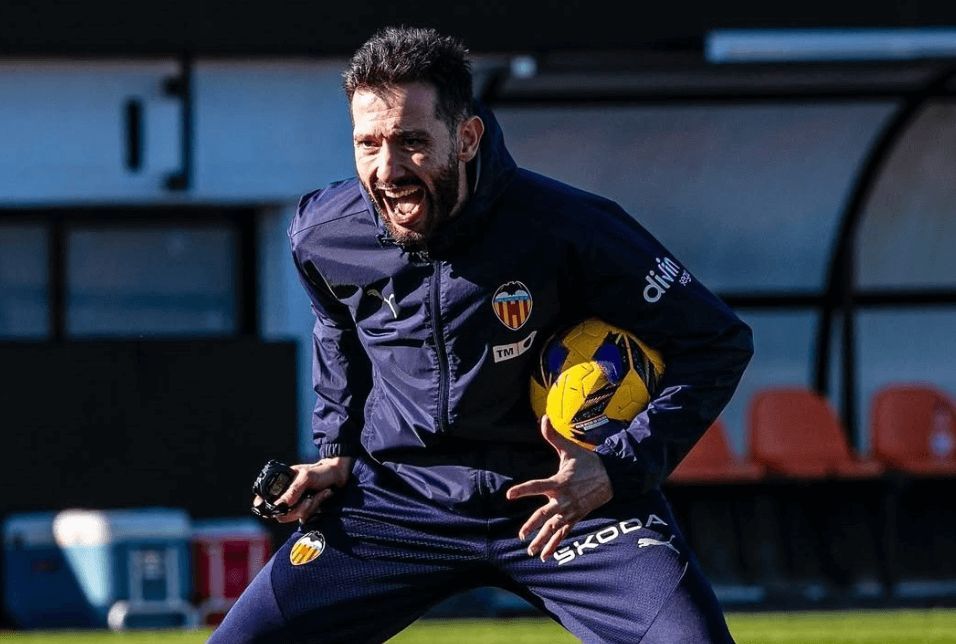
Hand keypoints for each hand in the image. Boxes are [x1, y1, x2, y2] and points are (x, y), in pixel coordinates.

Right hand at [254, 456, 352, 523]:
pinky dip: (315, 506)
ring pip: (293, 516)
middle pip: (280, 513)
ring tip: (320, 493)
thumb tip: (278, 506)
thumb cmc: (321, 471)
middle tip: (309, 499)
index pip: (264, 498)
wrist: (339, 474)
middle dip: (297, 508)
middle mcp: (286, 494)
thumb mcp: (306, 478)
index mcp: (281, 483)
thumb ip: (292, 491)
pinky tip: (323, 495)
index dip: (264, 506)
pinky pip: (305, 516)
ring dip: (310, 506)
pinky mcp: (305, 509)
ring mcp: (295, 503)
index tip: (272, 509)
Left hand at [505, 416, 612, 561]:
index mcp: (559, 483)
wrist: (611, 476)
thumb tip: (544, 418)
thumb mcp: (569, 450)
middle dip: (533, 526)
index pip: (536, 486)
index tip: (509, 495)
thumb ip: (553, 436)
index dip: (523, 490)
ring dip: (542, 540)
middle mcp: (563, 500)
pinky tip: (546, 556)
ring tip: (531, 551)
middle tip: (521, 535)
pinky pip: (564, 534)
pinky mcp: (576, 518)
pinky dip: (555, 545)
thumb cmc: (587, 462)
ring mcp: (570, 511)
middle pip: (544, 515)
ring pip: (553, 529)